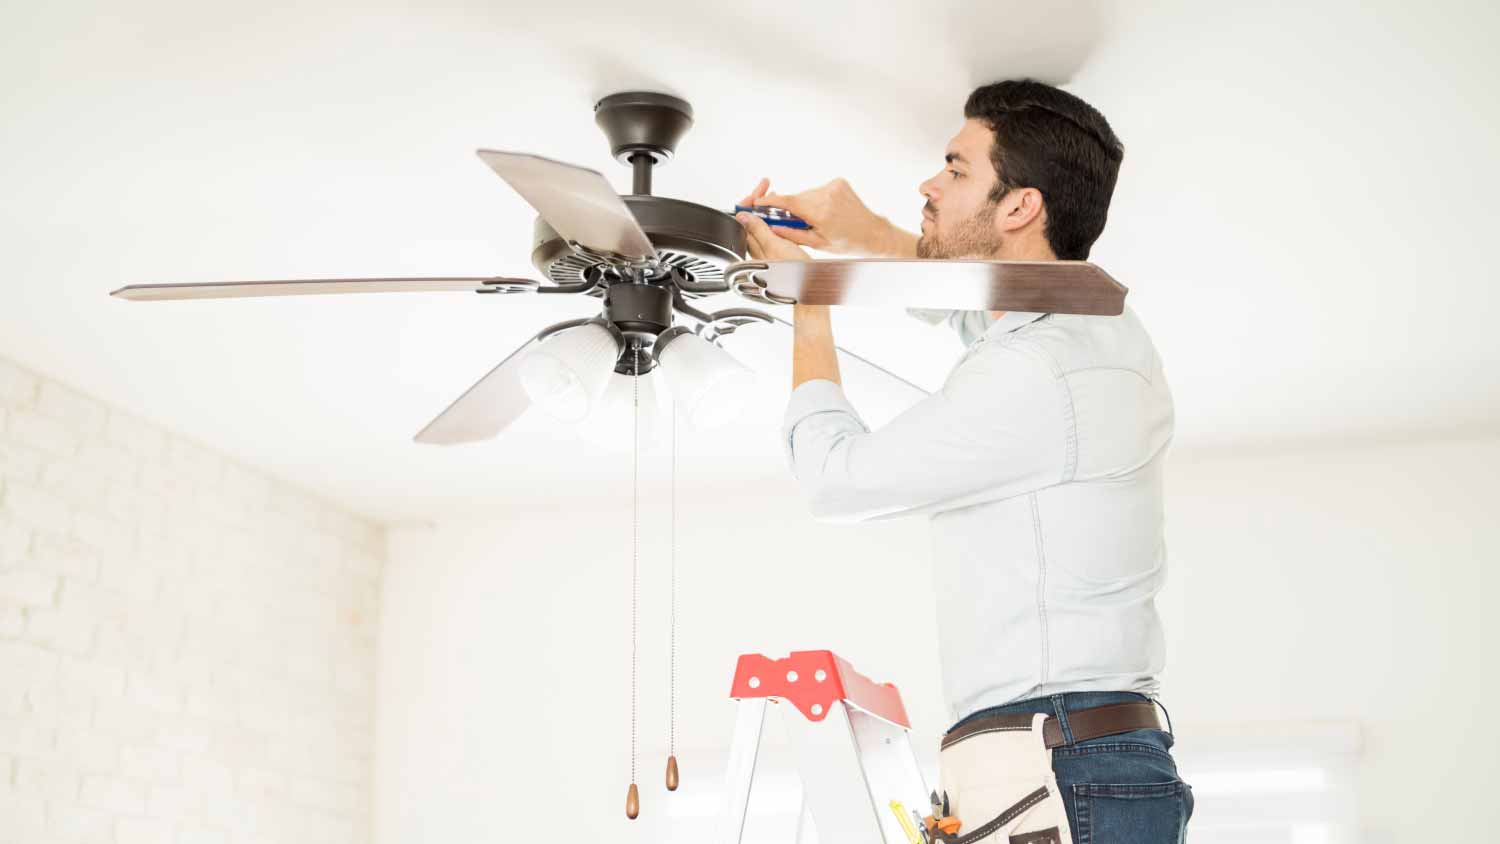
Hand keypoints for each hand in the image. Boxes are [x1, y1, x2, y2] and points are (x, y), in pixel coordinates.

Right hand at [738, 177, 896, 254]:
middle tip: (796, 221)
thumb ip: (792, 233)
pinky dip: (817, 199)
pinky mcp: (839, 182)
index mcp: (820, 213)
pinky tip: (827, 210)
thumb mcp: (817, 243)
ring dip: (805, 204)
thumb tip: (771, 228)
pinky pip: (818, 190)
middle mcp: (827, 196)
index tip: (758, 202)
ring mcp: (834, 187)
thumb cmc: (847, 242)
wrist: (872, 233)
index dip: (770, 201)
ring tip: (817, 218)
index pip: (788, 202)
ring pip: (806, 194)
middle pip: (796, 198)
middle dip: (791, 208)